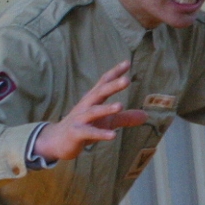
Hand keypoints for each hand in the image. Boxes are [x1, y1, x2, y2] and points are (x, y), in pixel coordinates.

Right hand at [33, 60, 147, 161]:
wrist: (58, 141)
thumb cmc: (85, 126)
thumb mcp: (106, 121)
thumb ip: (125, 118)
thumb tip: (146, 116)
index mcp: (93, 99)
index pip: (104, 83)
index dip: (115, 73)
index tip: (127, 63)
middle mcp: (86, 105)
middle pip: (99, 93)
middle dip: (112, 86)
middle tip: (127, 80)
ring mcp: (80, 119)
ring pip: (93, 111)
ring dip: (106, 108)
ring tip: (120, 105)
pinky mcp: (76, 133)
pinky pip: (89, 132)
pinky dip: (100, 133)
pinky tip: (112, 135)